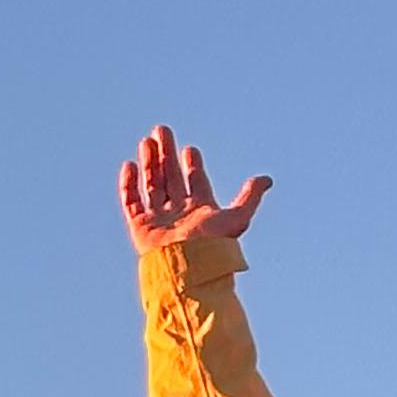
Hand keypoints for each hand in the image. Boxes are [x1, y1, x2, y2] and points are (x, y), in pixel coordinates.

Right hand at [119, 121, 270, 256]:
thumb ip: (250, 197)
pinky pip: (131, 201)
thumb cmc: (212, 245)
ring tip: (146, 141)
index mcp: (200, 210)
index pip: (195, 181)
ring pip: (152, 185)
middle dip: (166, 154)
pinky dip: (128, 184)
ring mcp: (159, 219)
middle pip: (171, 177)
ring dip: (149, 163)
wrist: (186, 266)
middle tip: (162, 130)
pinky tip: (130, 165)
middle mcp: (179, 212)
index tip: (190, 149)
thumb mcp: (237, 217)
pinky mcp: (140, 227)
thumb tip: (268, 179)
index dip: (193, 164)